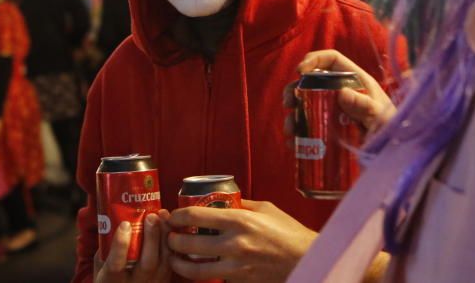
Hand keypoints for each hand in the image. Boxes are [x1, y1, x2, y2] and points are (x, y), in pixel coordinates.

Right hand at [94, 210, 171, 282]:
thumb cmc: (109, 278)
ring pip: (164, 262)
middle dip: (151, 238)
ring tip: (162, 216)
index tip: (124, 224)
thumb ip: (107, 247)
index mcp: (112, 280)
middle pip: (148, 263)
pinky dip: (172, 242)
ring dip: (165, 236)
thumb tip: (114, 220)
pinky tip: (169, 226)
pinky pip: (172, 261)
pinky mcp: (165, 281)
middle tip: (151, 217)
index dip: (121, 244)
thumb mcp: (100, 265)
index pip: (116, 264)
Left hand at [167, 199, 316, 281]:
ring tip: (174, 257)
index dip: (178, 215)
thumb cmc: (288, 232)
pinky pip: (213, 279)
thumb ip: (242, 204)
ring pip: (195, 269)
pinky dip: (200, 275)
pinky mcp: (239, 282)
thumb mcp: (265, 209)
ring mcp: (236, 267)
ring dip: (179, 263)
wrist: (306, 260)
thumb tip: (222, 199)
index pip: (196, 215)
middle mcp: (234, 244)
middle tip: (169, 236)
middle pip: (189, 244)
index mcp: (239, 221)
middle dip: (172, 240)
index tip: (173, 215)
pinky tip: (196, 269)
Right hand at [283, 50, 394, 136]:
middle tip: (288, 104)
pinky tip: (292, 144)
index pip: (332, 60)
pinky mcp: (331, 131)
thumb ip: (365, 106)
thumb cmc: (393, 133)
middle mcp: (344, 93)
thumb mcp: (381, 119)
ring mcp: (336, 112)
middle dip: (295, 90)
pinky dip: (298, 133)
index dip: (314, 59)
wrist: (396, 158)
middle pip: (312, 82)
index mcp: (357, 82)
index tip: (299, 72)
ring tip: (290, 130)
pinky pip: (309, 127)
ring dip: (294, 114)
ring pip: (306, 105)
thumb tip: (341, 93)